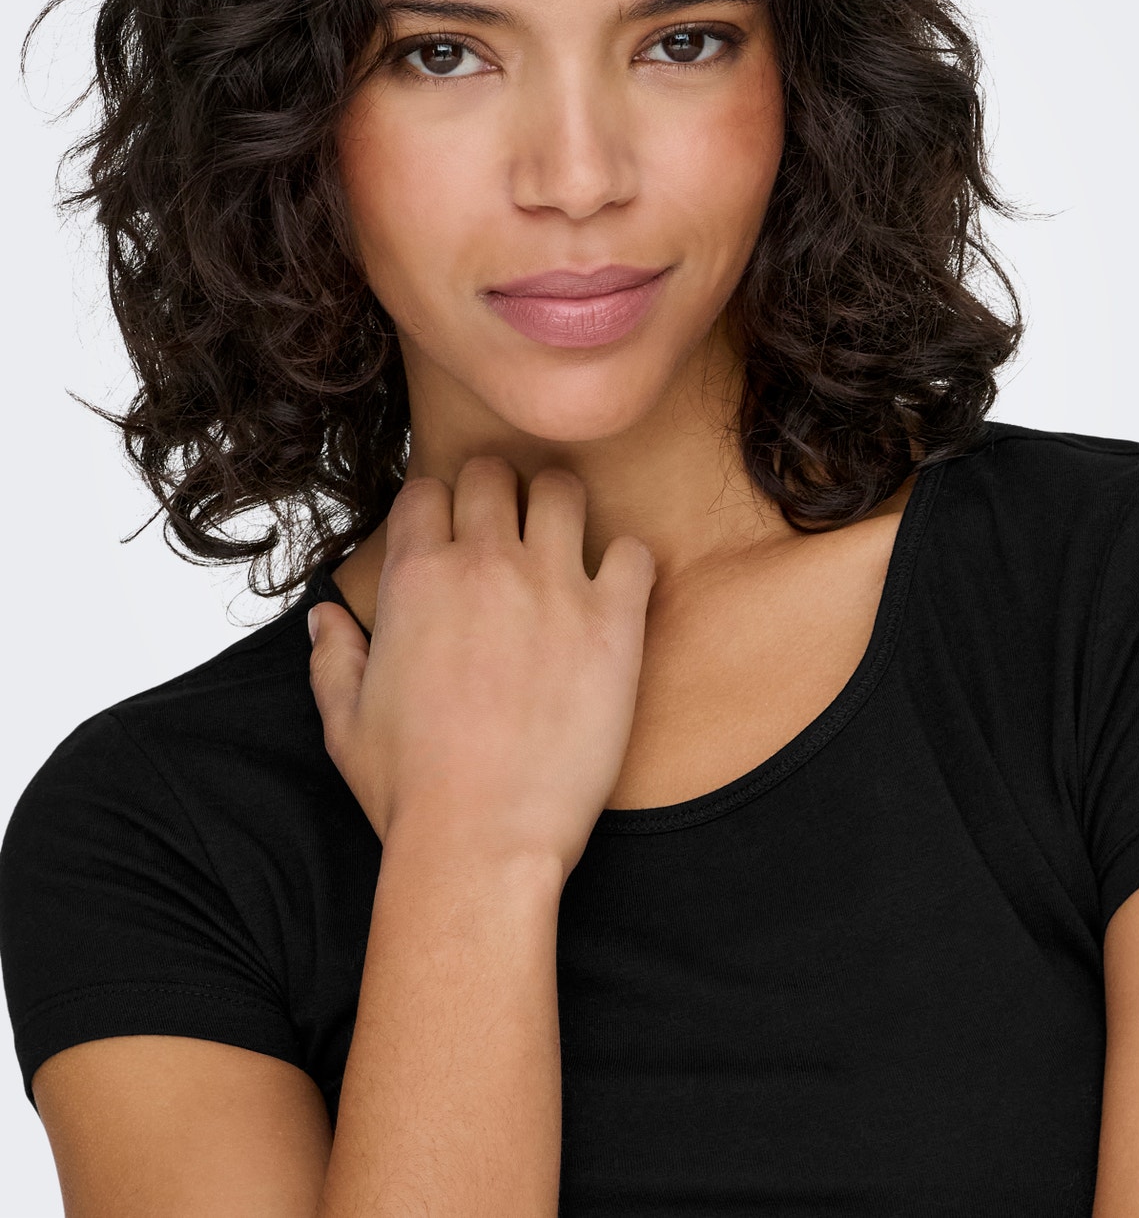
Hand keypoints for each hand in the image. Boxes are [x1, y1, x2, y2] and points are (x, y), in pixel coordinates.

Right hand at [306, 457, 655, 877]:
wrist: (481, 843)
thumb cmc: (411, 791)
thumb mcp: (344, 723)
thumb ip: (333, 656)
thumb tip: (326, 617)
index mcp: (416, 579)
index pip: (427, 490)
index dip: (437, 507)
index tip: (450, 533)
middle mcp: (485, 566)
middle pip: (495, 473)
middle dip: (497, 491)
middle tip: (507, 529)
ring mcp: (554, 588)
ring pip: (564, 491)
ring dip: (560, 508)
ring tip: (562, 544)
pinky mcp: (613, 624)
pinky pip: (634, 552)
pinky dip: (627, 563)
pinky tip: (614, 593)